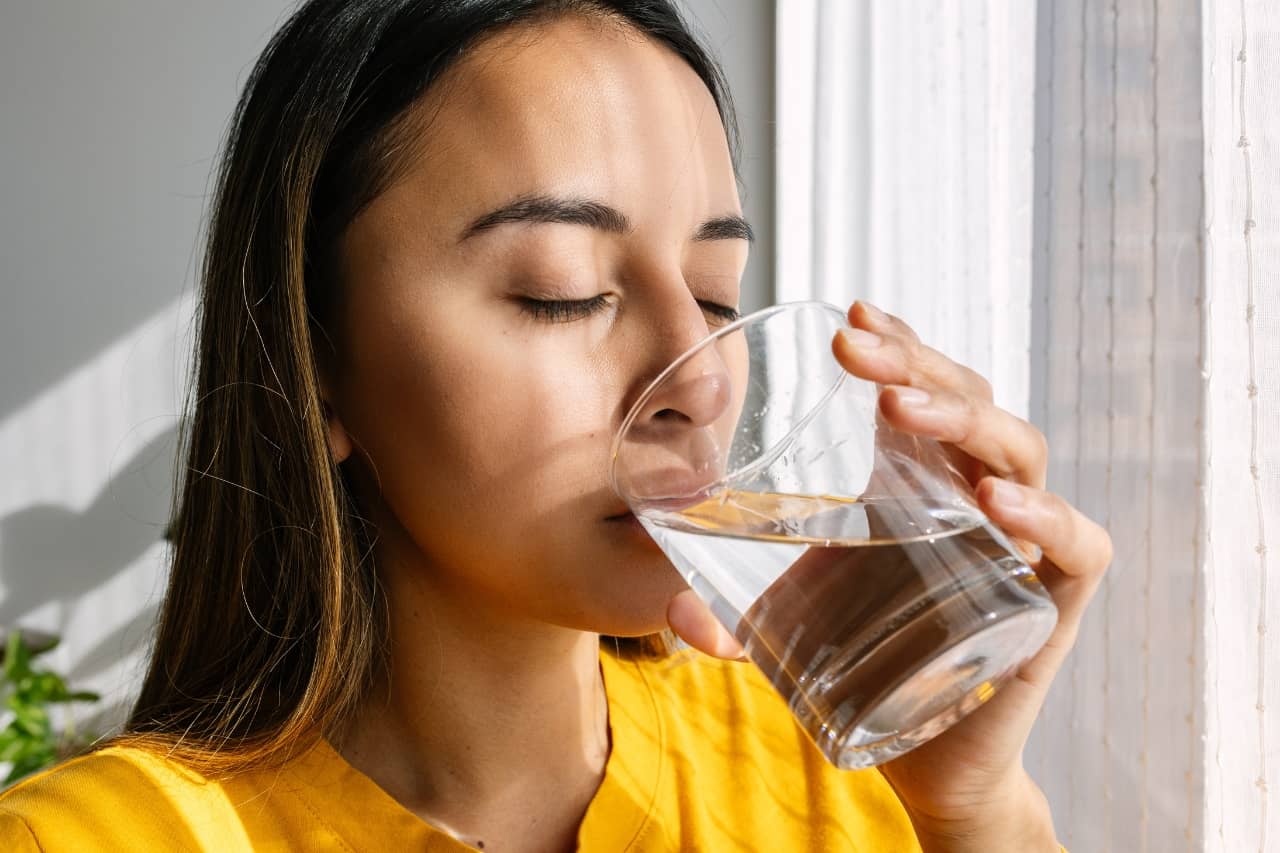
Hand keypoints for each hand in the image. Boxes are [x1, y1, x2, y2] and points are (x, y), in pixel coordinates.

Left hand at [666, 301, 1110, 851]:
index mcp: (919, 485)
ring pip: (1019, 454)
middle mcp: (976, 500)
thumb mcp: (794, 618)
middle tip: (856, 346)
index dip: (896, 343)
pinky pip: (1077, 548)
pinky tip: (993, 503)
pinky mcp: (1051, 605)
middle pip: (970, 403)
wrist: (925, 757)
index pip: (922, 388)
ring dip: (964, 420)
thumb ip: (731, 612)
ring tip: (900, 405)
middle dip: (915, 364)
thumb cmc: (868, 666)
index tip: (849, 314)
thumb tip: (671, 612)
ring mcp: (1020, 546)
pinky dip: (1047, 518)